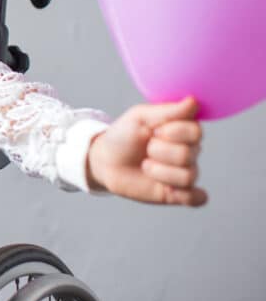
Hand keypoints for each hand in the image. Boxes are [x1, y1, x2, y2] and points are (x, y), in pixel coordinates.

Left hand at [86, 96, 206, 205]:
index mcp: (182, 129)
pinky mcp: (178, 193)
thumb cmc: (123, 135)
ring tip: (145, 165)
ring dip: (159, 171)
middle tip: (146, 148)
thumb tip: (193, 101)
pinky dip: (186, 195)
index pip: (195, 131)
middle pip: (189, 154)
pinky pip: (196, 198)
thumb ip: (168, 111)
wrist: (105, 160)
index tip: (153, 130)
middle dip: (159, 151)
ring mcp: (184, 172)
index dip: (172, 132)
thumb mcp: (140, 117)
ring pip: (188, 176)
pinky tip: (169, 190)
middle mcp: (189, 150)